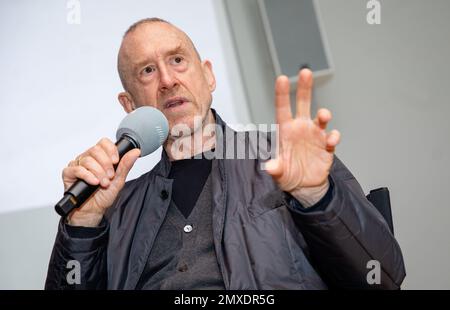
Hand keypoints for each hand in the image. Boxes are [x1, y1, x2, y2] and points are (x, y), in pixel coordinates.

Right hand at [62, 138, 139, 226]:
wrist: (93, 210)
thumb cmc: (104, 195)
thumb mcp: (118, 180)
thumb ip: (125, 165)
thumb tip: (136, 152)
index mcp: (100, 157)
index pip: (103, 143)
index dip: (110, 150)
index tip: (115, 161)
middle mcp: (88, 159)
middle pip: (95, 150)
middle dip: (106, 164)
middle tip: (110, 176)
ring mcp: (77, 165)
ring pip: (87, 160)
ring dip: (98, 172)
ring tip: (103, 183)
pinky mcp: (68, 173)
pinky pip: (76, 169)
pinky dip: (87, 175)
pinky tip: (93, 182)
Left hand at [265, 69, 340, 205]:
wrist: (304, 187)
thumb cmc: (288, 175)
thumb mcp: (278, 173)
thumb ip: (275, 168)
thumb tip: (270, 166)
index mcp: (286, 131)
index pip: (282, 109)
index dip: (282, 94)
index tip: (282, 78)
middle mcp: (301, 129)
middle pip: (304, 104)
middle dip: (305, 88)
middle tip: (305, 72)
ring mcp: (315, 135)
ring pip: (321, 118)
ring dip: (324, 114)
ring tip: (323, 116)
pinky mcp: (327, 146)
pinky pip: (332, 137)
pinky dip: (334, 136)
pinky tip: (331, 141)